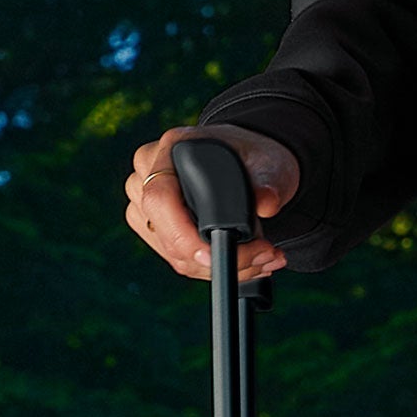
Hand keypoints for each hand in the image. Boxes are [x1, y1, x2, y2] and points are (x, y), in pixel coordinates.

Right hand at [126, 123, 298, 283]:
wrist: (253, 164)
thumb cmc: (256, 157)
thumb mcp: (270, 164)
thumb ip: (269, 183)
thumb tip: (267, 204)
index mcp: (174, 148)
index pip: (160, 198)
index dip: (183, 235)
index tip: (216, 255)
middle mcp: (150, 173)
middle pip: (167, 234)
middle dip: (217, 258)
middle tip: (265, 256)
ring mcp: (146, 201)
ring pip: (174, 254)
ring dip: (220, 267)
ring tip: (263, 258)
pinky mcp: (153, 226)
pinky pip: (178, 259)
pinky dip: (212, 267)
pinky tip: (246, 262)